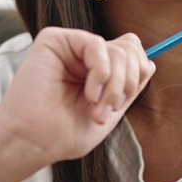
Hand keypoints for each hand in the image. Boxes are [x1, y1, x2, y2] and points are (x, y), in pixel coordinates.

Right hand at [0, 27, 154, 172]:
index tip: (119, 105)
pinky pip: (96, 44)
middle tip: (107, 110)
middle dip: (126, 83)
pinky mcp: (54, 39)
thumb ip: (128, 87)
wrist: (32, 141)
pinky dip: (100, 72)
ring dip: (114, 84)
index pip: (133, 53)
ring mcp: (69, 46)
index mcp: (96, 70)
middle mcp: (83, 55)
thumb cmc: (62, 134)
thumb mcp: (110, 111)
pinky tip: (88, 92)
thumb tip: (149, 63)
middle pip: (131, 48)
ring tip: (96, 107)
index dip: (136, 76)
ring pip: (118, 49)